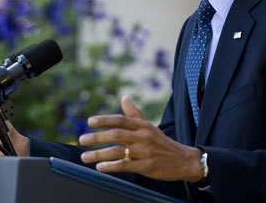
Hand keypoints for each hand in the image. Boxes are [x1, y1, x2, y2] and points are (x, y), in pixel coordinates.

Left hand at [78, 95, 202, 181]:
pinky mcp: (146, 166)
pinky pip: (126, 165)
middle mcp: (143, 137)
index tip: (90, 121)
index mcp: (142, 126)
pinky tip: (100, 168)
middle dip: (97, 137)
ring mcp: (145, 152)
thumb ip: (134, 114)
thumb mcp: (149, 126)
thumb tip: (124, 97)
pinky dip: (112, 167)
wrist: (183, 160)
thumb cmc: (162, 142)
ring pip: (118, 152)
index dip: (104, 120)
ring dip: (99, 155)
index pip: (120, 120)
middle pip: (117, 135)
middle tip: (82, 139)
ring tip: (85, 157)